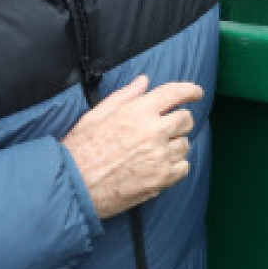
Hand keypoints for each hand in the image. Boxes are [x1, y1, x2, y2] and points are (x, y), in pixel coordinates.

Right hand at [62, 74, 205, 218]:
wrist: (71, 186)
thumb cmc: (79, 150)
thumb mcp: (96, 115)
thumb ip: (124, 96)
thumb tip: (144, 81)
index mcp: (138, 111)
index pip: (175, 93)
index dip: (190, 91)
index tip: (196, 93)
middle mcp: (153, 131)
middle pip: (186, 119)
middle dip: (179, 121)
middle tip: (167, 128)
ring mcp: (159, 156)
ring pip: (185, 144)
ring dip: (174, 145)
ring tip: (153, 151)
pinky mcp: (161, 178)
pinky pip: (183, 167)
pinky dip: (175, 166)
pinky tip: (158, 166)